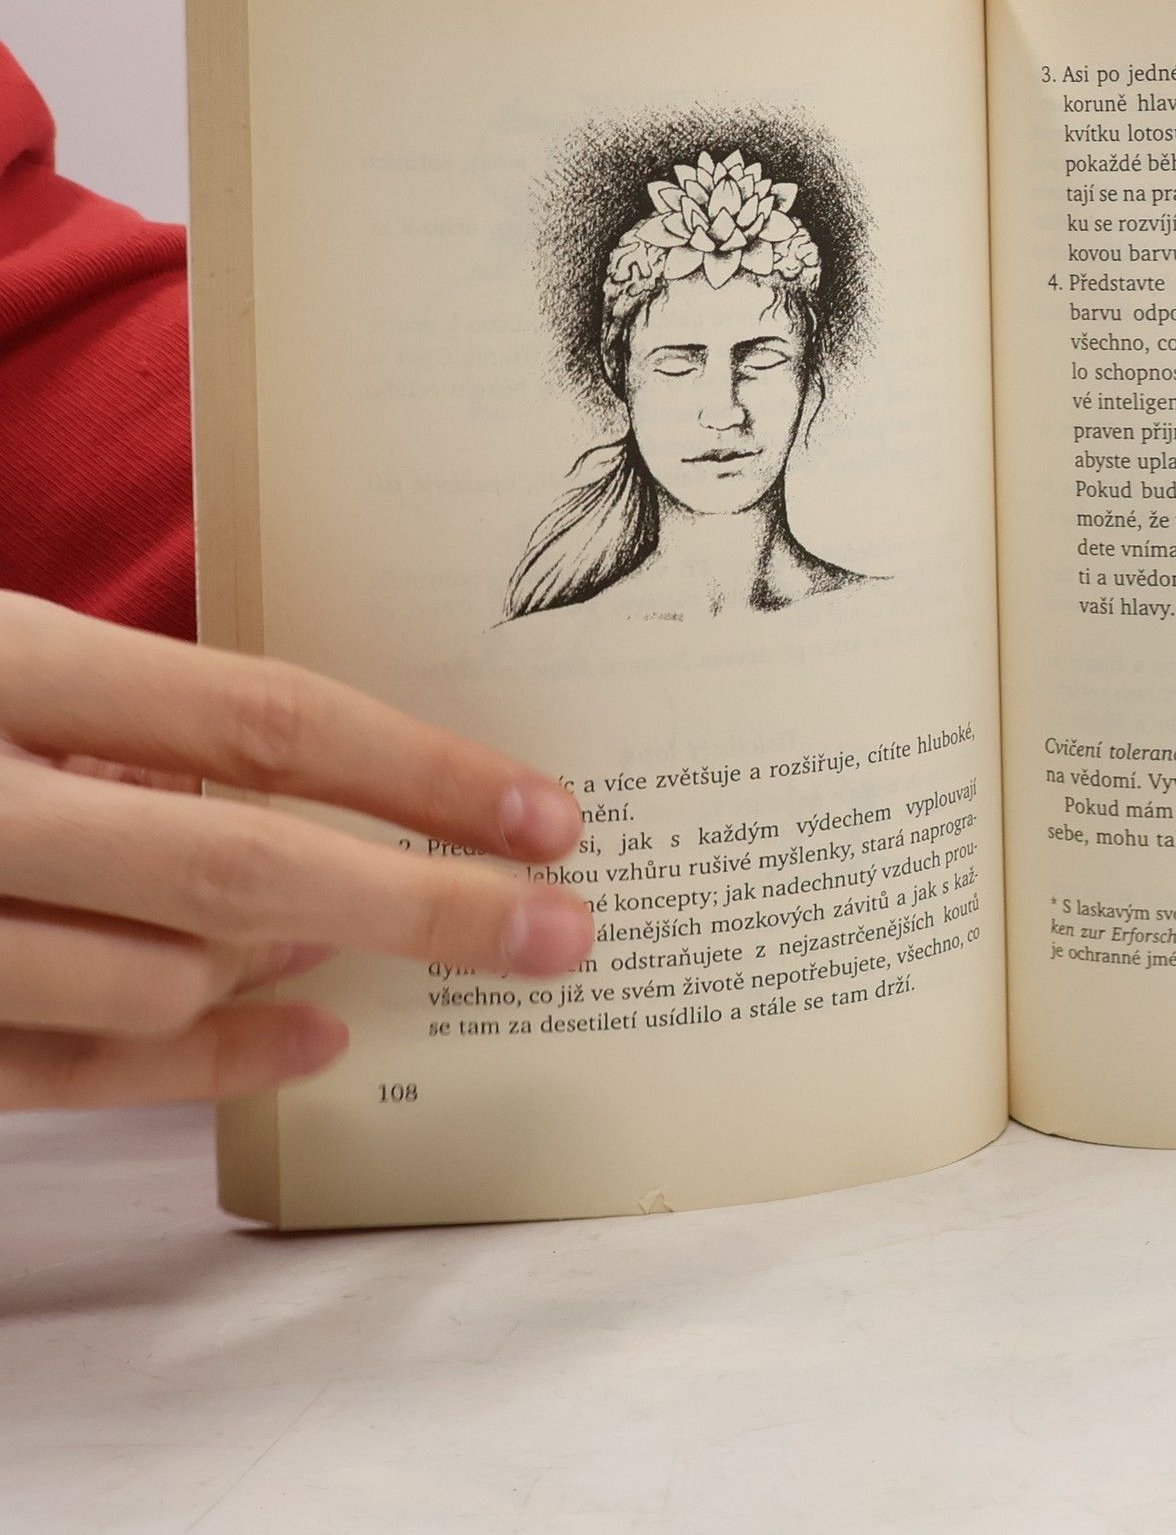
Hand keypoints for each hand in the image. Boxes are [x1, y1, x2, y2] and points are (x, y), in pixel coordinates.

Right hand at [0, 593, 588, 1108]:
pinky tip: (309, 1041)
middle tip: (557, 931)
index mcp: (16, 669)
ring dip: (292, 967)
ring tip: (363, 943)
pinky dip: (206, 1064)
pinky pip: (77, 1078)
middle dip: (426, 906)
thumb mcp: (11, 660)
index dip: (421, 773)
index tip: (545, 819)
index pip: (262, 722)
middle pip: (242, 867)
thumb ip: (142, 717)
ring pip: (165, 983)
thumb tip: (324, 793)